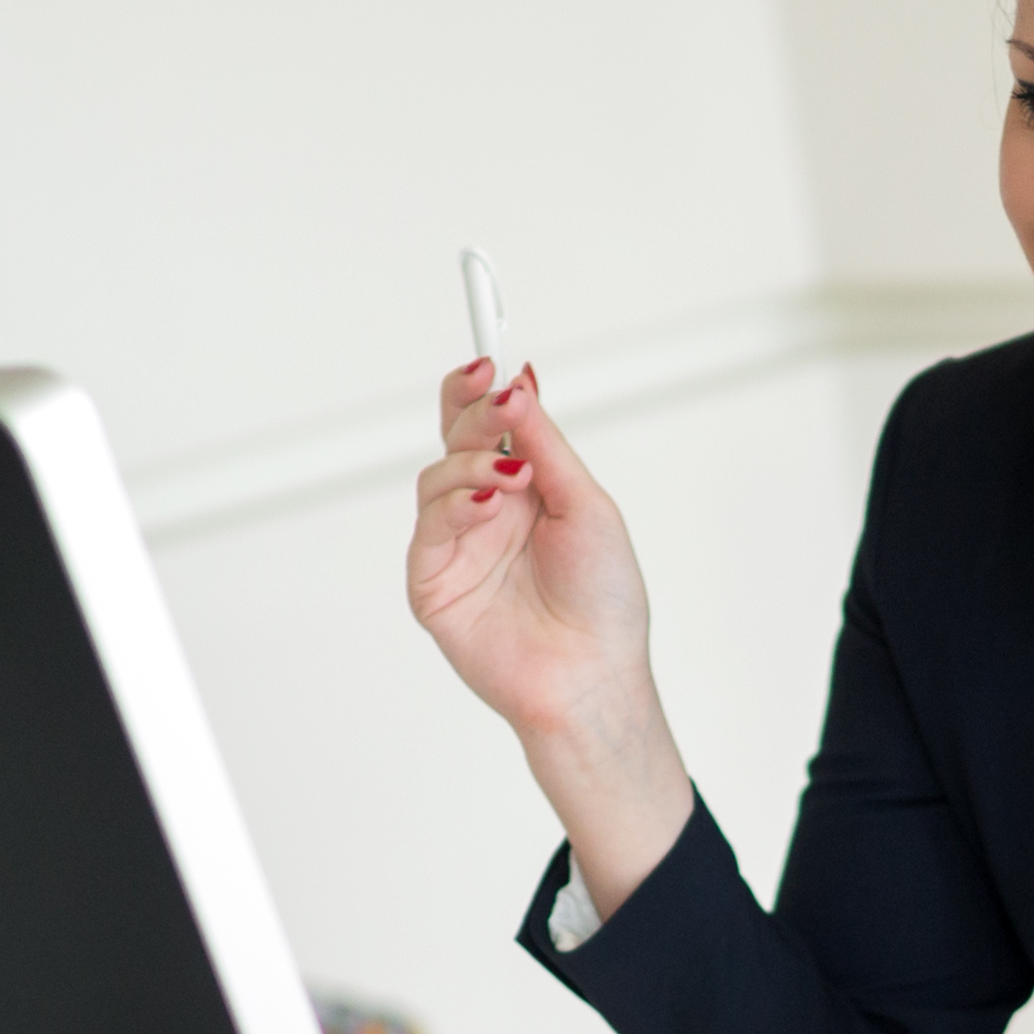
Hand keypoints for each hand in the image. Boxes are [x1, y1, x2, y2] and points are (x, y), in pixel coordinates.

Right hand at [410, 358, 697, 916]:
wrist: (594, 675)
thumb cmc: (605, 601)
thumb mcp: (587, 505)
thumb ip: (547, 445)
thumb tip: (519, 384)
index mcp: (526, 487)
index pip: (488, 423)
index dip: (480, 388)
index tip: (489, 358)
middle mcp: (485, 510)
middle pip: (453, 436)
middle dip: (471, 410)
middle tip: (497, 397)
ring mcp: (456, 545)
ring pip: (436, 475)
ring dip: (470, 462)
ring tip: (512, 476)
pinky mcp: (432, 582)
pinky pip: (428, 527)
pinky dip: (455, 505)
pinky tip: (490, 504)